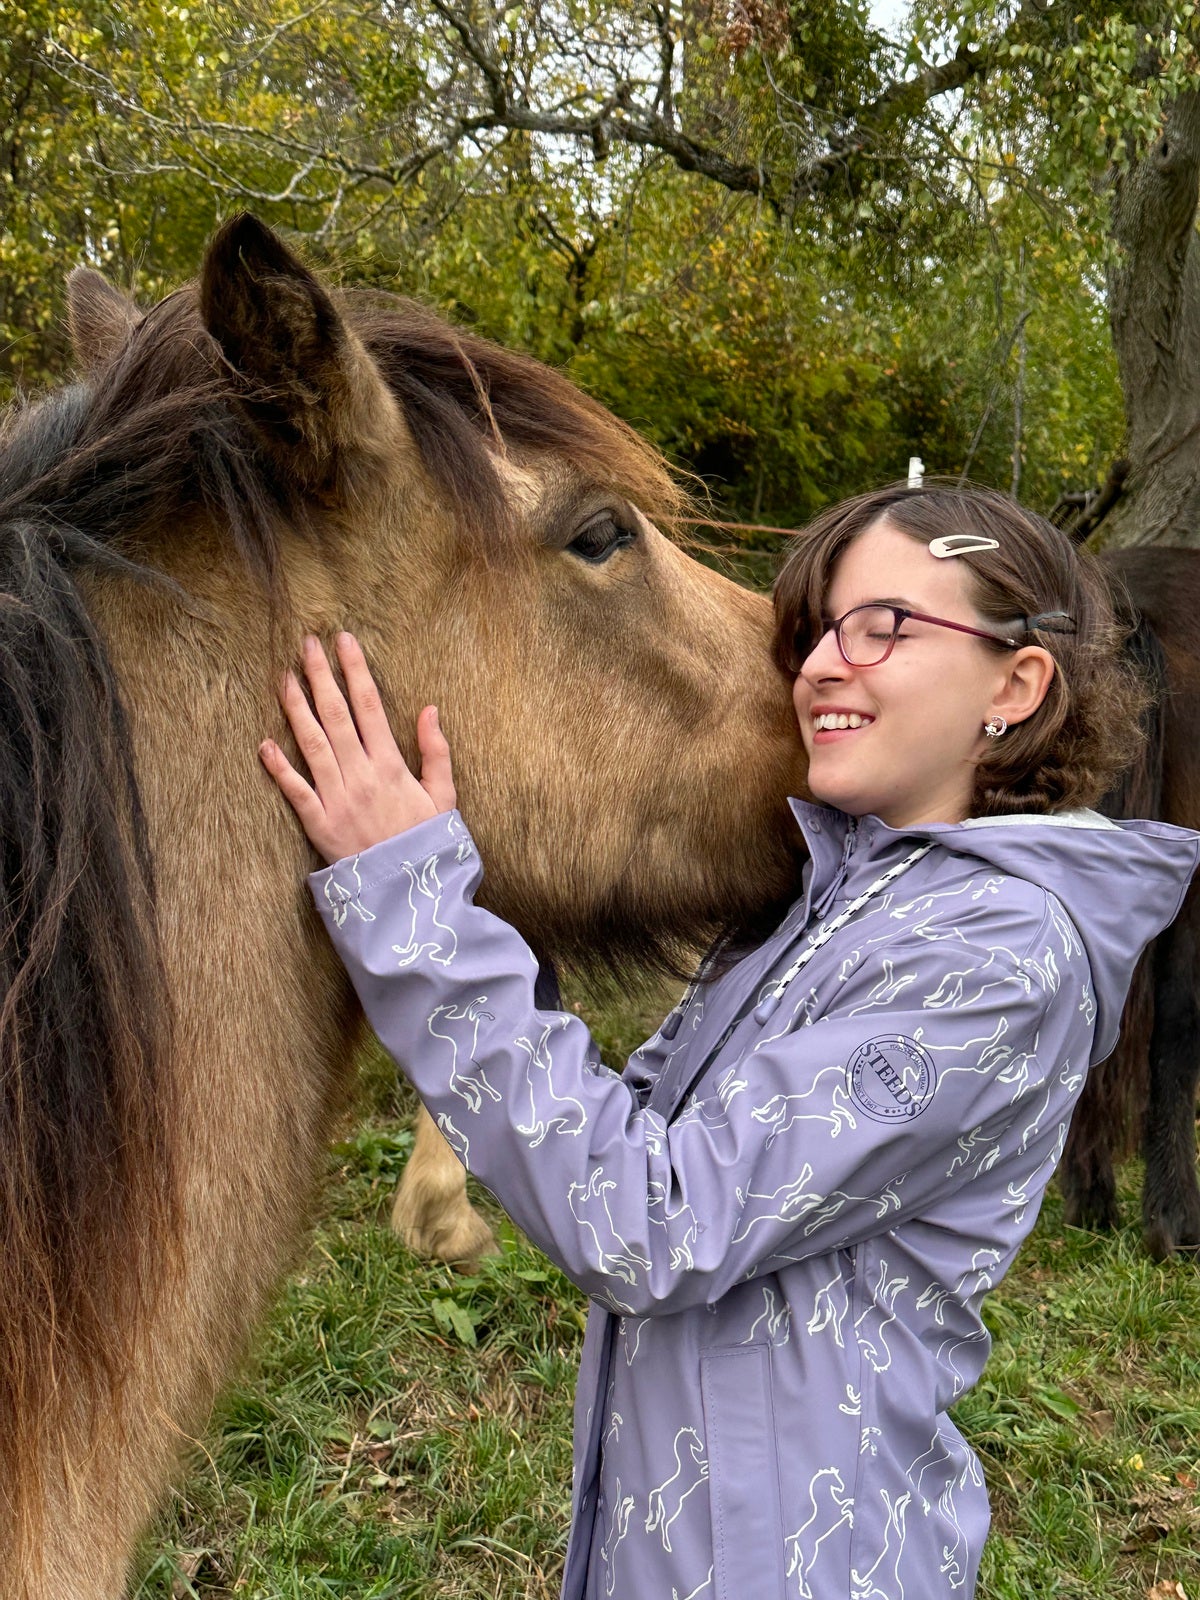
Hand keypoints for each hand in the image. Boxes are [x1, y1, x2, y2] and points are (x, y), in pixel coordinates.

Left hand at [259, 632, 455, 863]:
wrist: (409, 895)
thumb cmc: (429, 845)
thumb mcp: (446, 797)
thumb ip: (437, 752)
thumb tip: (429, 709)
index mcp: (392, 766)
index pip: (370, 705)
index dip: (355, 670)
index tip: (344, 640)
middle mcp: (360, 776)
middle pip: (335, 715)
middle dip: (320, 675)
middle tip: (306, 643)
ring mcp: (336, 799)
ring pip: (311, 743)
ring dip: (295, 708)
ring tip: (284, 678)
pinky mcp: (319, 824)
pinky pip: (294, 791)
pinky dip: (278, 767)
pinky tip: (264, 743)